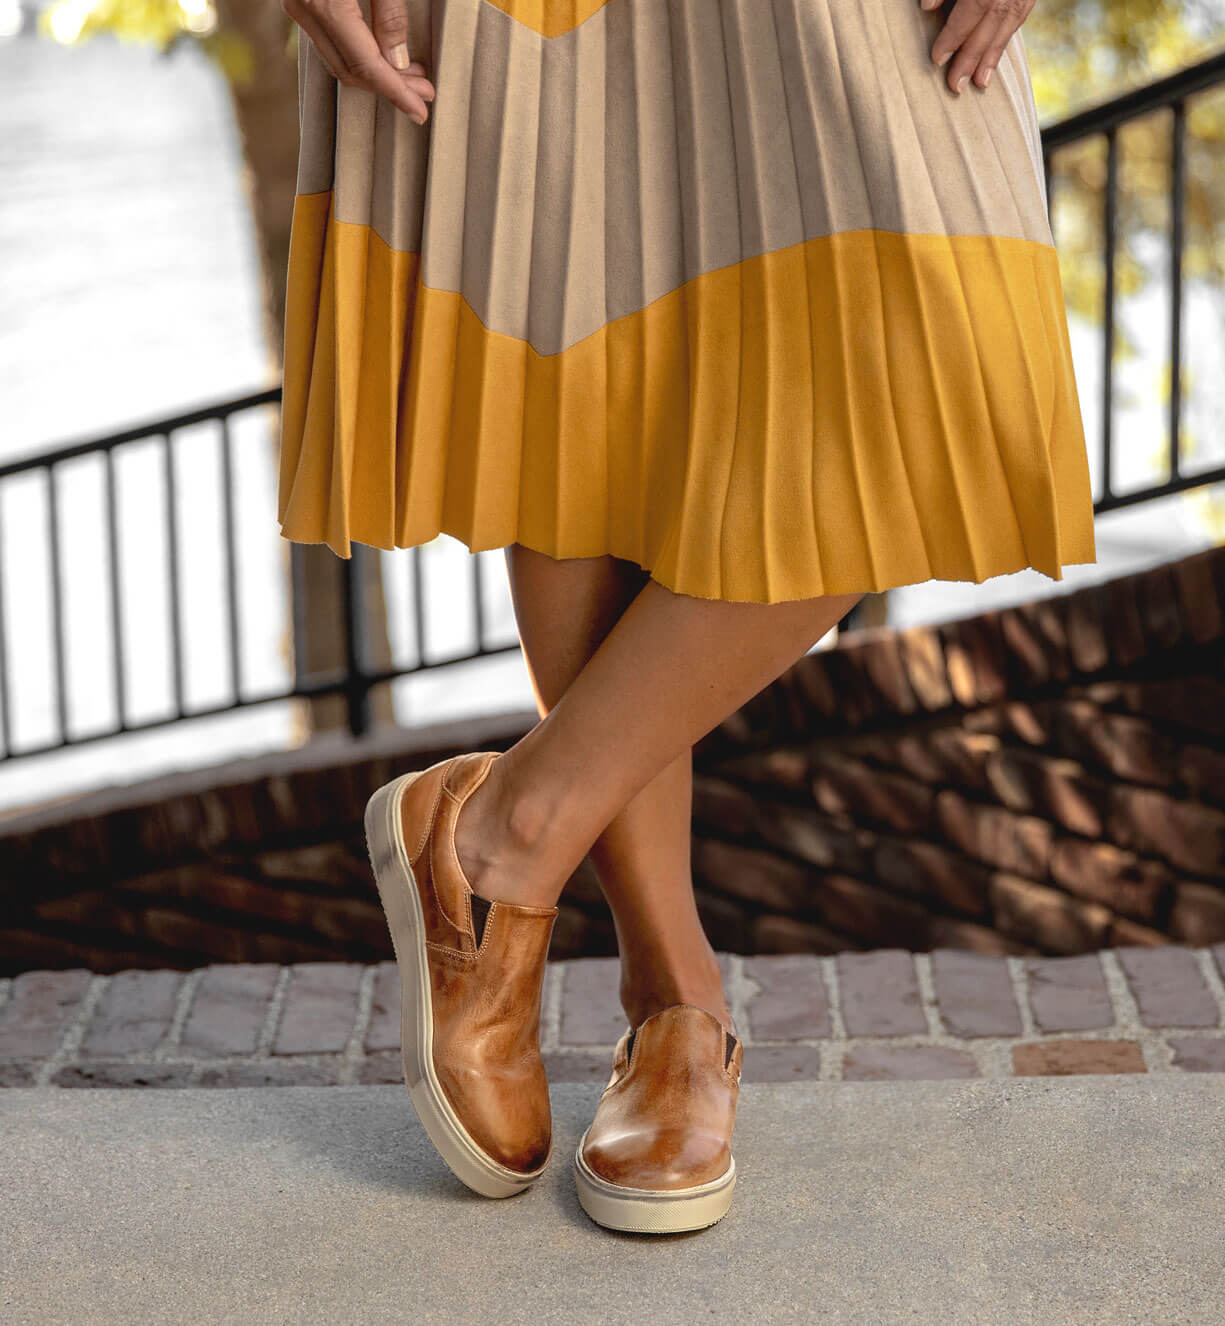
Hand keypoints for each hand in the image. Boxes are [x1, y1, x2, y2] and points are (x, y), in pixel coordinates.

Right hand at [282, 0, 435, 123]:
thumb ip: (389, 15)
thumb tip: (397, 61)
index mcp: (325, 3)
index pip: (366, 65)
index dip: (396, 92)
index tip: (420, 110)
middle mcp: (305, 9)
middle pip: (350, 69)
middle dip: (390, 87)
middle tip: (423, 92)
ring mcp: (298, 6)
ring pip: (337, 60)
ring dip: (374, 75)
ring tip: (409, 78)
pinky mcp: (301, 1)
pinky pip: (328, 42)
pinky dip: (355, 57)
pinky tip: (381, 58)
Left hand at [920, 0, 1035, 95]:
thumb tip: (927, 7)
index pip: (974, 7)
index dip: (955, 34)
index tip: (938, 59)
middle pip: (993, 22)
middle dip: (973, 56)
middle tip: (956, 87)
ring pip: (1010, 24)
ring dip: (993, 56)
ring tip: (980, 84)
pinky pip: (1020, 17)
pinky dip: (1005, 39)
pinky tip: (993, 59)